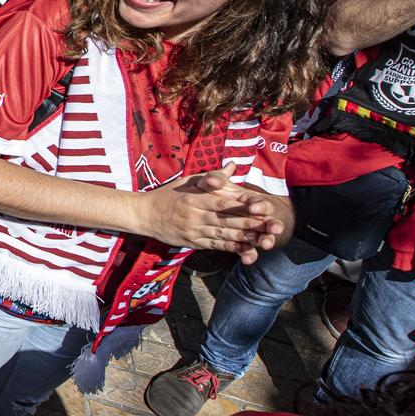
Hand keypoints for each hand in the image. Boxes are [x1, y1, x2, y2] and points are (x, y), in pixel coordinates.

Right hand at [134, 171, 284, 253]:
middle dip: (250, 223)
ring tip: (264, 239)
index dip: (243, 205)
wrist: (144, 214)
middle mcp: (194, 215)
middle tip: (271, 225)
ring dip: (245, 238)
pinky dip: (231, 248)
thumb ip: (213, 176)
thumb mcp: (188, 181)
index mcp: (194, 198)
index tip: (261, 206)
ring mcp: (193, 230)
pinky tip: (246, 250)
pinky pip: (214, 246)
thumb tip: (234, 165)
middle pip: (226, 220)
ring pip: (223, 234)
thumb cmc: (168, 194)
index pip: (223, 202)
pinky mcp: (192, 242)